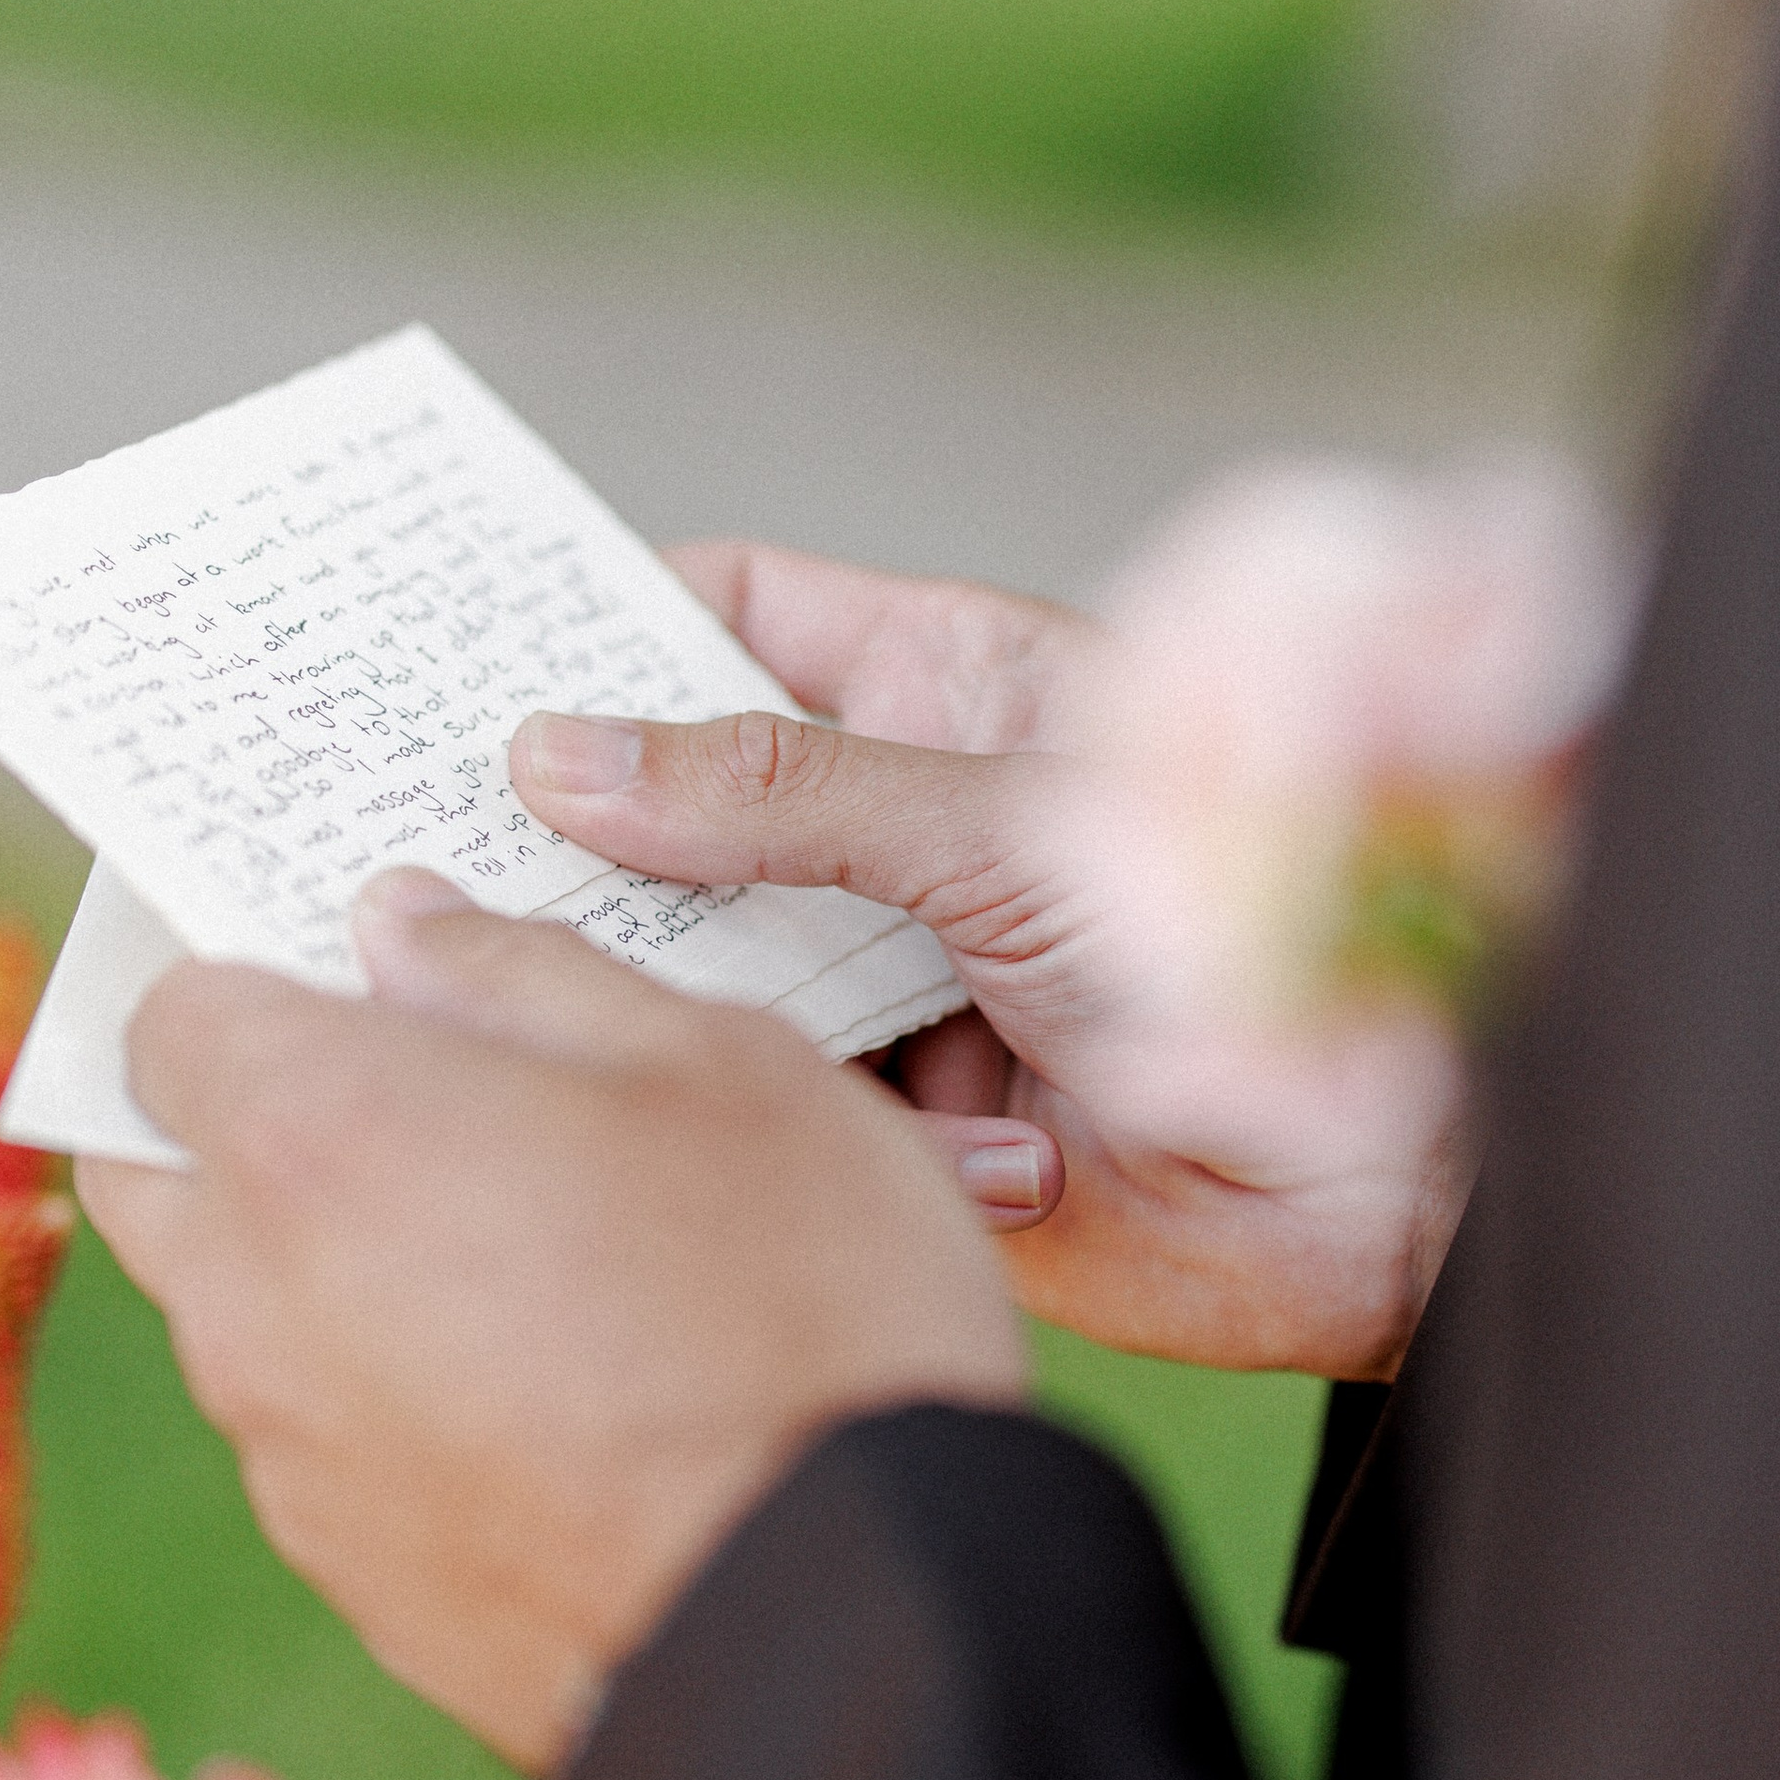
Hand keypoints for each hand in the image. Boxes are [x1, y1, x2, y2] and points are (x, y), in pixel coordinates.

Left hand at [77, 889, 1025, 1772]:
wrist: (838, 1626)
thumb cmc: (794, 1306)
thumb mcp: (716, 1064)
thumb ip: (532, 975)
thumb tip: (406, 928)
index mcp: (313, 1134)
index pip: (167, 1013)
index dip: (254, 971)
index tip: (352, 963)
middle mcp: (253, 1300)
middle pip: (160, 1172)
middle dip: (249, 1116)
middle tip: (421, 1091)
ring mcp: (293, 1461)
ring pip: (249, 1315)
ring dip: (335, 1262)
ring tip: (537, 1249)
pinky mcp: (360, 1584)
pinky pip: (335, 1442)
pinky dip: (402, 1394)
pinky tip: (564, 1390)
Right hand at [507, 543, 1469, 1380]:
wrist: (1380, 1168)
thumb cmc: (1249, 928)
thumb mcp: (991, 813)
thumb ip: (777, 787)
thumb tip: (561, 756)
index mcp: (941, 687)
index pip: (732, 612)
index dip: (595, 620)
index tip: (441, 647)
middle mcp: (905, 823)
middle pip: (686, 802)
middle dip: (576, 828)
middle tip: (400, 833)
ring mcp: (898, 971)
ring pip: (711, 965)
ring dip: (670, 991)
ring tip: (558, 992)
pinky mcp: (901, 1119)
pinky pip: (787, 1103)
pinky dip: (826, 1121)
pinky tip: (935, 1136)